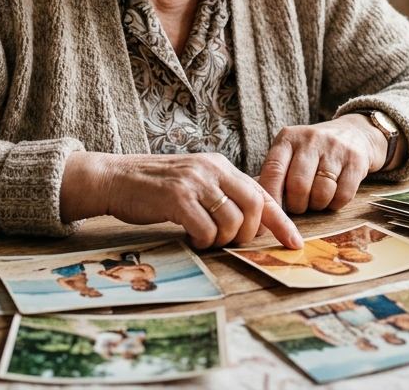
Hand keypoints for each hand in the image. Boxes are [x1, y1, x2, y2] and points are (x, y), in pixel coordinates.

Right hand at [60, 152, 301, 249]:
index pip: (261, 193)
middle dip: (248, 232)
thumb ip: (221, 195)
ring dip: (222, 239)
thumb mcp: (195, 182)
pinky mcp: (175, 198)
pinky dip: (203, 241)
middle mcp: (211, 169)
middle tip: (231, 241)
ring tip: (206, 239)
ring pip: (231, 220)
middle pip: (253, 206)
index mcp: (219, 165)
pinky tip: (192, 239)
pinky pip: (205, 229)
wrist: (114, 178)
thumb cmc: (154, 187)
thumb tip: (252, 223)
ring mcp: (194, 182)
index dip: (280, 221)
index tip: (294, 243)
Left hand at [258, 114, 386, 213]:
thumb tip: (259, 205)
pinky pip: (343, 195)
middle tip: (299, 205)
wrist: (354, 133)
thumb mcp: (291, 153)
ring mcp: (335, 148)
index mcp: (288, 138)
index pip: (274, 170)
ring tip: (316, 199)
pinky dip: (335, 204)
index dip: (271, 196)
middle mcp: (310, 139)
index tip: (269, 215)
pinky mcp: (355, 160)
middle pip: (298, 186)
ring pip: (321, 193)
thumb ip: (276, 174)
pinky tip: (333, 196)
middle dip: (297, 205)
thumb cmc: (313, 152)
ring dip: (317, 205)